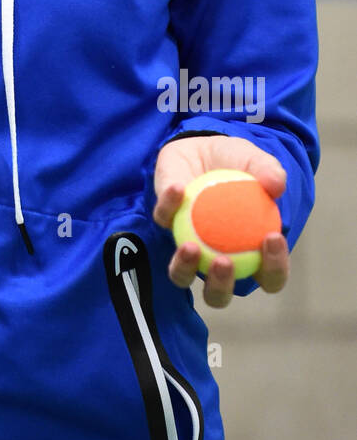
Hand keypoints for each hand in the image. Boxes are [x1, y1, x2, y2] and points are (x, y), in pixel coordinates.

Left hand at [152, 135, 287, 307]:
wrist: (203, 146)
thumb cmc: (238, 164)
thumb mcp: (257, 162)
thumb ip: (269, 171)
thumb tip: (277, 185)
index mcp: (250, 254)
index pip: (269, 275)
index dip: (274, 268)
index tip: (271, 238)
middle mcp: (217, 260)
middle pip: (219, 293)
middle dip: (220, 286)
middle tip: (224, 261)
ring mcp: (188, 247)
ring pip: (181, 275)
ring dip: (184, 267)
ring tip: (191, 247)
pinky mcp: (164, 222)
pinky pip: (163, 218)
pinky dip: (169, 205)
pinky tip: (179, 188)